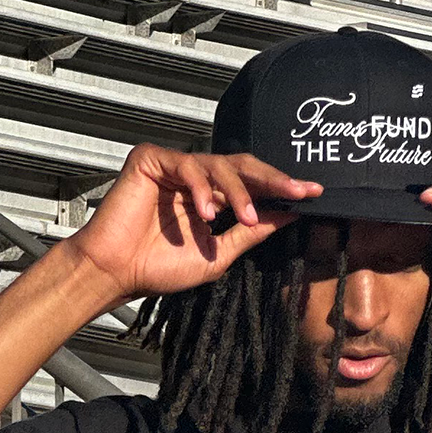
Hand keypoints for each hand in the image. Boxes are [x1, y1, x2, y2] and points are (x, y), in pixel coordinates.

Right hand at [67, 143, 322, 303]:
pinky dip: (200, 188)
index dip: (282, 188)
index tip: (314, 194)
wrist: (117, 273)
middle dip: (273, 179)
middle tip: (299, 191)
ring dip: (239, 192)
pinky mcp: (151, 159)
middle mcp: (196, 179)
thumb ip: (251, 234)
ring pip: (219, 165)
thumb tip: (289, 217)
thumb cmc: (159, 268)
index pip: (252, 185)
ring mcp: (174, 166)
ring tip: (247, 218)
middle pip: (242, 167)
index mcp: (212, 198)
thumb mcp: (219, 254)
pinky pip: (186, 164)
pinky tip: (205, 213)